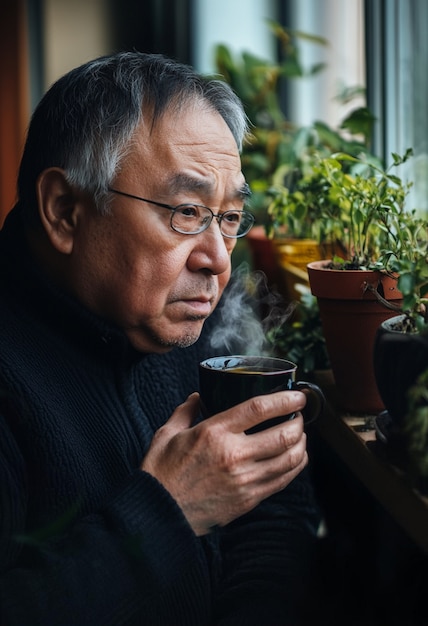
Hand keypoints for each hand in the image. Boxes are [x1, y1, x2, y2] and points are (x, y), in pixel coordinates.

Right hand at [140, 391, 307, 535]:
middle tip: (299, 415)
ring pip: (290, 459)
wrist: (159, 514)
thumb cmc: (161, 472)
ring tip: (299, 435)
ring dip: (301, 443)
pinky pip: (283, 480)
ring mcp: (245, 480)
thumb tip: (198, 396)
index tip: (297, 395)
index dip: (284, 399)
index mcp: (214, 432)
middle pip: (283, 434)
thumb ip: (185, 411)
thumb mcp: (167, 433)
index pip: (259, 409)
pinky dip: (295, 466)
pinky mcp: (249, 499)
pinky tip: (294, 457)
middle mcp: (234, 455)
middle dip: (299, 421)